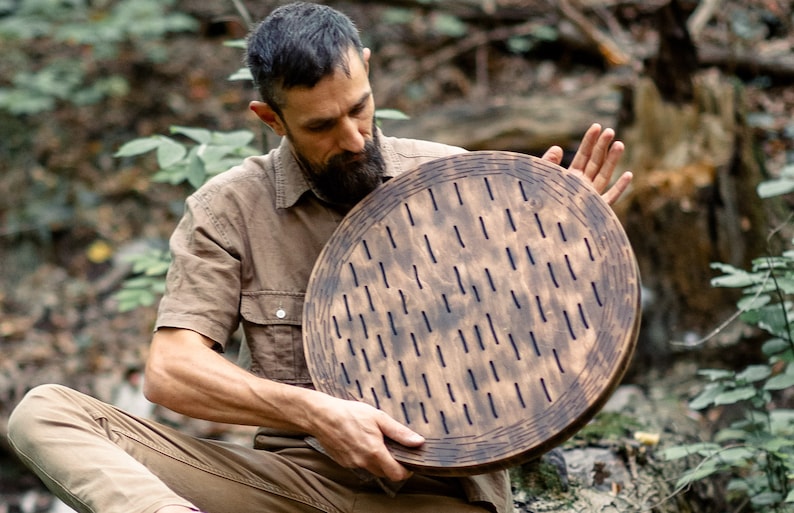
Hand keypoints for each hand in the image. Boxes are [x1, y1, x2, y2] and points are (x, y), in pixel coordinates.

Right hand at [308, 394, 423, 481]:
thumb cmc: (349, 413)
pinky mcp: (343, 462)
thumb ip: (399, 432)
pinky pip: (360, 464)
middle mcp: (363, 462)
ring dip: (378, 461)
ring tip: (377, 442)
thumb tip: (418, 442)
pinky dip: (365, 458)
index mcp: (375, 452)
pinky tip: (362, 442)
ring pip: (372, 469)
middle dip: (392, 465)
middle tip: (394, 448)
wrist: (322, 416)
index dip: (406, 471)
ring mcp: (352, 464)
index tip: (409, 462)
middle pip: (385, 473)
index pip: (396, 474)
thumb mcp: (379, 418)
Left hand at [541, 123, 632, 204]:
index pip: (582, 156)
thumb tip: (557, 147)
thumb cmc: (537, 205)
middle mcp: (581, 187)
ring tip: (619, 143)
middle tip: (609, 130)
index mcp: (569, 179)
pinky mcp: (594, 212)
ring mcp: (589, 199)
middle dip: (602, 147)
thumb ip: (548, 164)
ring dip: (612, 161)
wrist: (540, 231)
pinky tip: (628, 174)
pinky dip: (619, 188)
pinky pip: (609, 199)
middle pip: (595, 163)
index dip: (589, 142)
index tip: (596, 127)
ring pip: (603, 176)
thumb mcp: (540, 180)